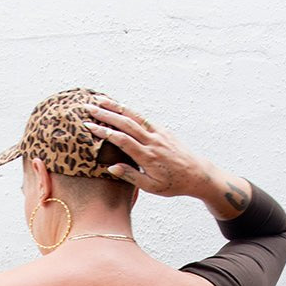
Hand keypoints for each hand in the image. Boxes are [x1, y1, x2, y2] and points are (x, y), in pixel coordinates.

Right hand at [79, 96, 210, 198]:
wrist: (197, 174)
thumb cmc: (173, 184)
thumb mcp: (151, 187)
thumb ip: (130, 176)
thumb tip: (110, 167)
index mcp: (148, 156)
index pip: (122, 140)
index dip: (104, 132)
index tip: (89, 126)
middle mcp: (153, 141)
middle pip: (126, 123)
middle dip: (106, 114)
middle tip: (88, 107)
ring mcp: (158, 133)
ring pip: (134, 116)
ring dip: (116, 106)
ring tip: (100, 99)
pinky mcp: (163, 130)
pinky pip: (143, 118)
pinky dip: (129, 111)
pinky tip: (119, 106)